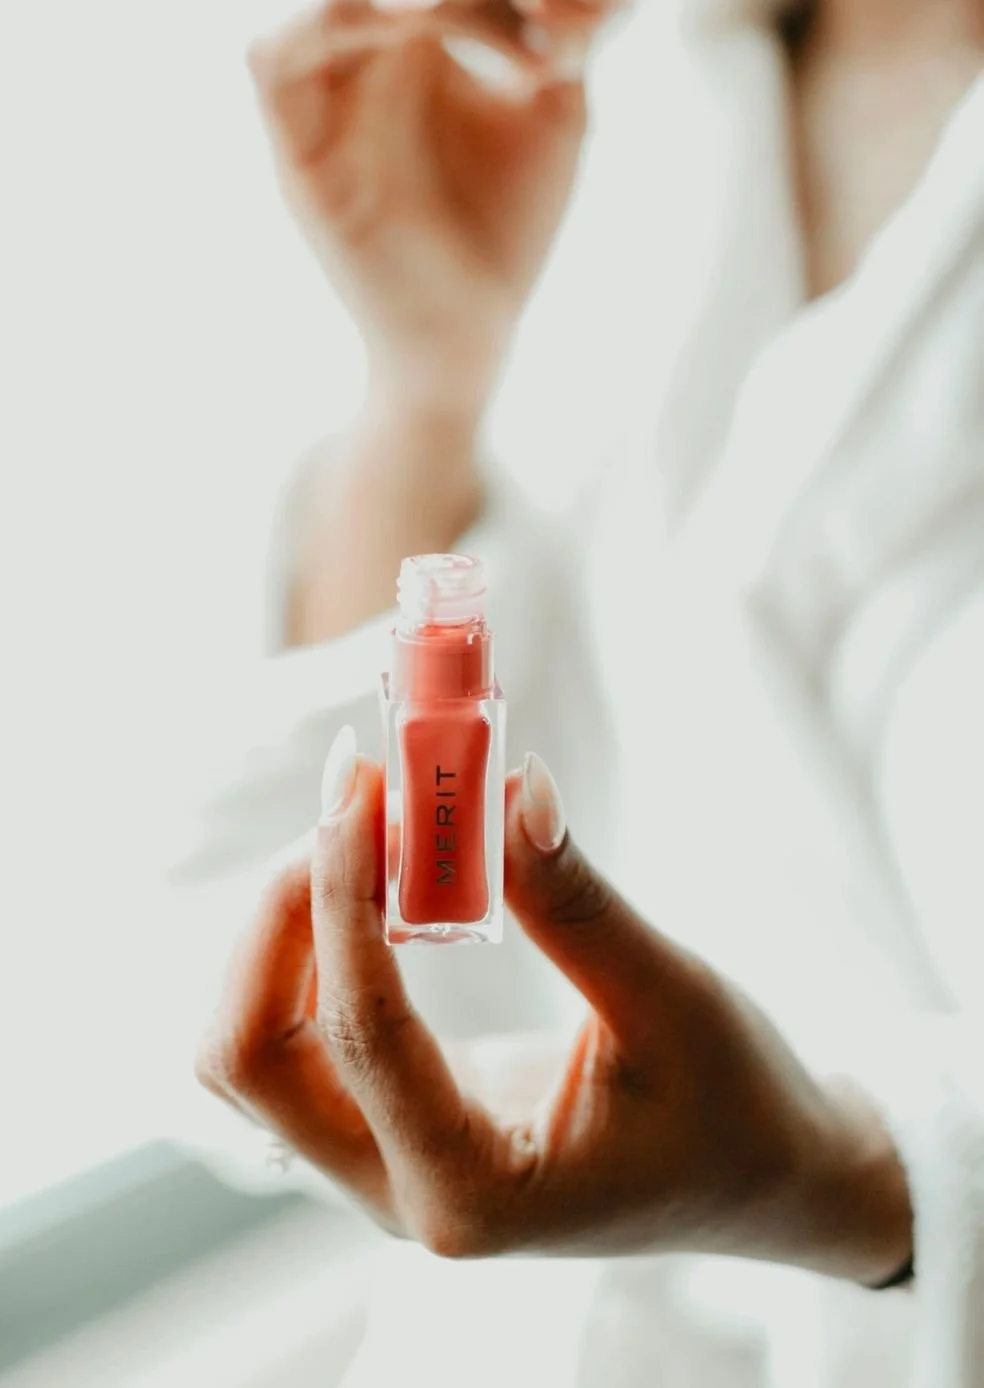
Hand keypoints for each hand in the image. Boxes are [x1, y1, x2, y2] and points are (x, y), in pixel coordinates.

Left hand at [196, 742, 911, 1280]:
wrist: (759, 1181)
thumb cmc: (735, 1106)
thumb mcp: (671, 999)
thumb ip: (574, 901)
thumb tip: (506, 788)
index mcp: (473, 1189)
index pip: (361, 1030)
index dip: (344, 897)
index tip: (363, 789)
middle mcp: (402, 1190)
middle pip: (249, 1058)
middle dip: (281, 915)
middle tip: (353, 802)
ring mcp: (385, 1161)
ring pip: (253, 1046)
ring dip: (285, 925)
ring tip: (366, 826)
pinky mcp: (392, 1121)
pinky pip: (298, 1033)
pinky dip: (312, 943)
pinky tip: (372, 874)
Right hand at [248, 0, 610, 423]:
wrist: (467, 335)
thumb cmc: (506, 233)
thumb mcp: (554, 121)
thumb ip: (564, 37)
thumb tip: (559, 1)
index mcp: (420, 39)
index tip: (560, 21)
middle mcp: (363, 58)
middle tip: (523, 8)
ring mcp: (324, 103)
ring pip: (331, 1)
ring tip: (447, 6)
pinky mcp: (297, 153)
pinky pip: (273, 59)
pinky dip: (326, 23)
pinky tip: (409, 22)